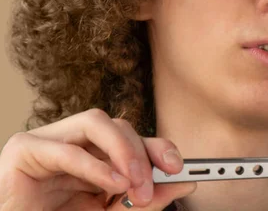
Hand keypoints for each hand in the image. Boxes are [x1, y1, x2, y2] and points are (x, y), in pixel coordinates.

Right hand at [0, 108, 196, 209]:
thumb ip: (143, 201)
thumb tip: (185, 182)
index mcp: (95, 156)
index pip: (134, 138)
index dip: (159, 147)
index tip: (181, 168)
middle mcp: (76, 143)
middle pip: (119, 127)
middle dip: (143, 154)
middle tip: (155, 185)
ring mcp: (50, 142)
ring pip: (96, 123)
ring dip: (124, 151)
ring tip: (135, 183)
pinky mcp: (25, 150)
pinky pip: (66, 149)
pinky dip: (95, 166)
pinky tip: (114, 183)